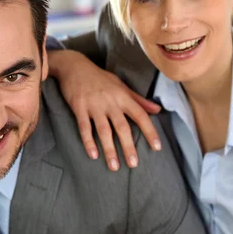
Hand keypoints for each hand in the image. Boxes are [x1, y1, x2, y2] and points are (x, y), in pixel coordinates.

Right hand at [48, 49, 161, 170]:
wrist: (75, 67)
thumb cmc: (100, 78)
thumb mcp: (122, 86)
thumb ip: (139, 100)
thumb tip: (157, 110)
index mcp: (123, 97)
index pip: (140, 115)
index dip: (149, 131)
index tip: (157, 147)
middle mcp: (110, 102)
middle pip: (122, 127)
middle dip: (128, 146)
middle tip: (133, 164)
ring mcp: (94, 106)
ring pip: (104, 130)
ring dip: (109, 149)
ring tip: (114, 166)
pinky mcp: (79, 108)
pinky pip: (84, 127)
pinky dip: (88, 141)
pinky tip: (93, 155)